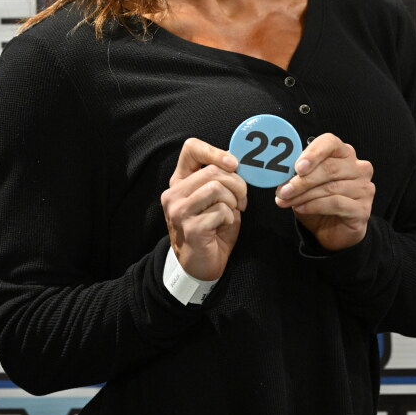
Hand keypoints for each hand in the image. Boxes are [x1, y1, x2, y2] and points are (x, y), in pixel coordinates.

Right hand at [161, 138, 247, 280]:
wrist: (200, 266)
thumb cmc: (212, 230)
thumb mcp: (216, 199)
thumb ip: (221, 179)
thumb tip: (236, 160)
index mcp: (179, 181)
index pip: (191, 148)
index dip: (215, 151)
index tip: (233, 164)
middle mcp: (174, 193)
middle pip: (213, 171)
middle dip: (237, 185)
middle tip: (241, 200)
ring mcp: (179, 210)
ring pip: (217, 188)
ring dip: (233, 202)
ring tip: (231, 213)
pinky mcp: (190, 227)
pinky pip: (221, 211)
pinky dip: (230, 218)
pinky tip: (223, 226)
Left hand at [275, 133, 373, 250]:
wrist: (333, 231)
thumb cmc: (318, 201)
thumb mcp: (305, 184)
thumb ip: (298, 174)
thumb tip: (279, 171)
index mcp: (344, 153)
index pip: (330, 143)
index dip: (313, 154)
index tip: (297, 167)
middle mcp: (358, 168)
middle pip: (329, 168)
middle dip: (302, 181)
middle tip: (282, 190)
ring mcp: (364, 188)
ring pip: (330, 187)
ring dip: (303, 195)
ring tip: (285, 201)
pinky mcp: (362, 209)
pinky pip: (336, 203)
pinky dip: (314, 206)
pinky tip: (300, 208)